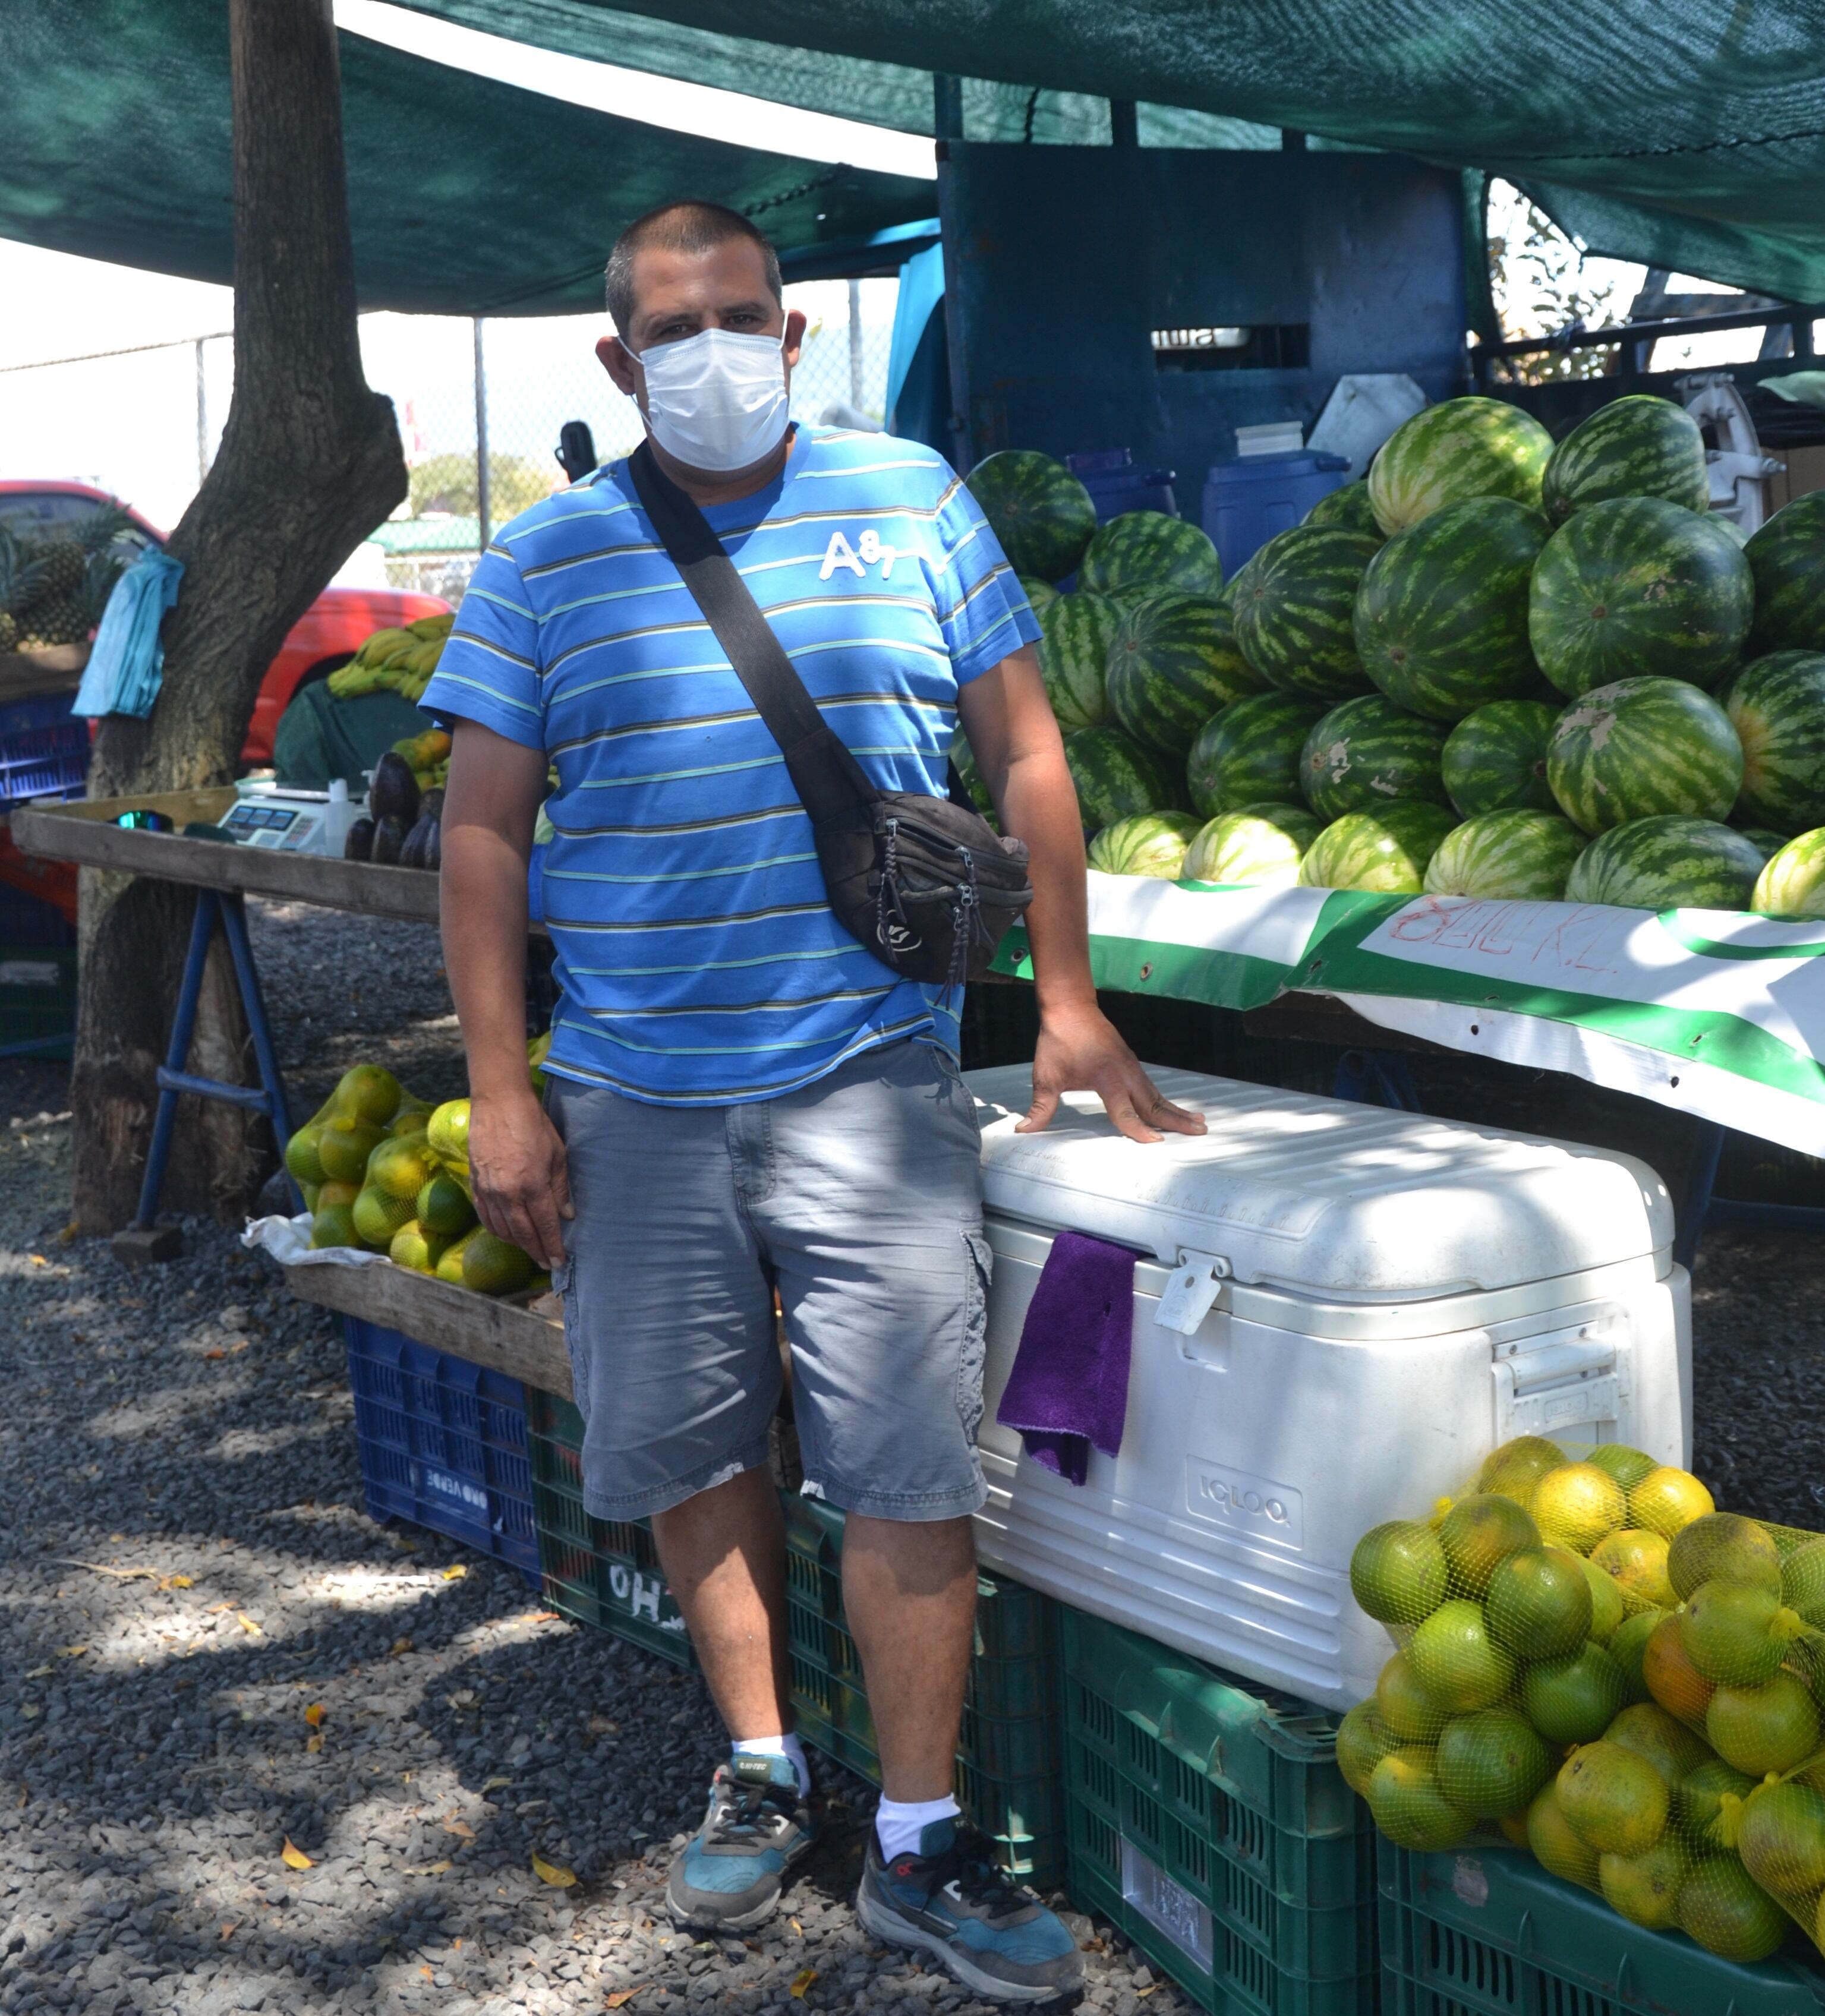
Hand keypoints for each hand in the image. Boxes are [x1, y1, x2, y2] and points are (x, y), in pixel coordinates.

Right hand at [468, 1088, 572, 1268]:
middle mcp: (508, 1193)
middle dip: (536, 1251)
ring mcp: (488, 1190)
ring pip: (502, 1229)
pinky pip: (485, 1217)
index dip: (553, 1246)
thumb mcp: (557, 1154)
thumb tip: (568, 1215)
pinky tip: (506, 1234)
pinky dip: (497, 1230)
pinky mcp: (475, 1184)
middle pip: (523, 1233)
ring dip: (517, 1244)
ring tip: (530, 1249)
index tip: (560, 1261)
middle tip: (547, 1263)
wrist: (498, 1103)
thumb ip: (560, 1188)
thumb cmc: (533, 1124)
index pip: (545, 1226)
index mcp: (532, 1185)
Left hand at [1020, 1002, 1206, 1143]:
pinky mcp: (1131, 1062)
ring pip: (1157, 1094)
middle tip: (1200, 1134)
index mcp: (1106, 1078)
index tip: (1154, 1143)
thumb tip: (1024, 1130)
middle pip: (1154, 1103)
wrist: (1070, 1007)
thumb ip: (1040, 1107)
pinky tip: (1174, 1108)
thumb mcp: (1046, 1076)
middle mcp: (1124, 1073)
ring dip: (1177, 1110)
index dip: (1138, 1130)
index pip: (1125, 1111)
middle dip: (1176, 1121)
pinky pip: (1152, 1086)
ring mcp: (1131, 1066)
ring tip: (1199, 1124)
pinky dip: (1165, 1100)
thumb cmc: (1058, 1040)